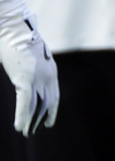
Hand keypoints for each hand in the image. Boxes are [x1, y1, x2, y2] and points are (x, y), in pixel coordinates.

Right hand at [0, 13, 58, 135]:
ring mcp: (37, 78)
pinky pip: (25, 102)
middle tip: (34, 131)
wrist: (14, 28)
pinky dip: (22, 116)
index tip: (48, 121)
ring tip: (26, 133)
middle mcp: (48, 75)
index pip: (54, 95)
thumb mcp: (31, 56)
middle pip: (46, 103)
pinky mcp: (25, 79)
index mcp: (51, 70)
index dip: (51, 109)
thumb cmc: (20, 38)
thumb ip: (33, 67)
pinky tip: (19, 127)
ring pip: (36, 106)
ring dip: (30, 121)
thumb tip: (27, 72)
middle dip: (40, 118)